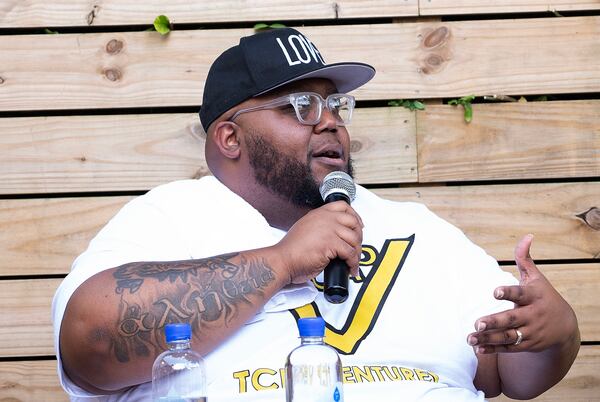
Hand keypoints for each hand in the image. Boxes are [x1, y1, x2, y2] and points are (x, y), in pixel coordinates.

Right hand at [275, 201, 362, 284]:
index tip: (359, 226)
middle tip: (357, 248)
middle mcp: (325, 218)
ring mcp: (328, 229)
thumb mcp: (306, 229)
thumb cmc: (291, 251)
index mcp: (318, 213)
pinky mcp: (331, 243)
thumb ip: (320, 227)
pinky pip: (350, 253)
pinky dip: (353, 263)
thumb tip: (335, 235)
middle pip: (353, 221)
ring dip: (357, 253)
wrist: (282, 261)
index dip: (355, 216)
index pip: (343, 206)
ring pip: (354, 238)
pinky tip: (350, 269)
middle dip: (359, 236)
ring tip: (353, 262)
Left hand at [467, 234, 577, 353]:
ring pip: (507, 336)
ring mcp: (529, 332)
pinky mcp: (526, 345)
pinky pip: (508, 349)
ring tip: (470, 338)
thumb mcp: (536, 278)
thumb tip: (527, 236)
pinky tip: (477, 348)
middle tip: (477, 323)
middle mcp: (531, 315)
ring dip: (488, 338)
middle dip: (494, 321)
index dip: (508, 293)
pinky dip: (493, 349)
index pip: (519, 294)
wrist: (565, 327)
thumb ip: (525, 259)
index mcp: (532, 296)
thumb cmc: (543, 296)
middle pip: (510, 319)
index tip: (495, 292)